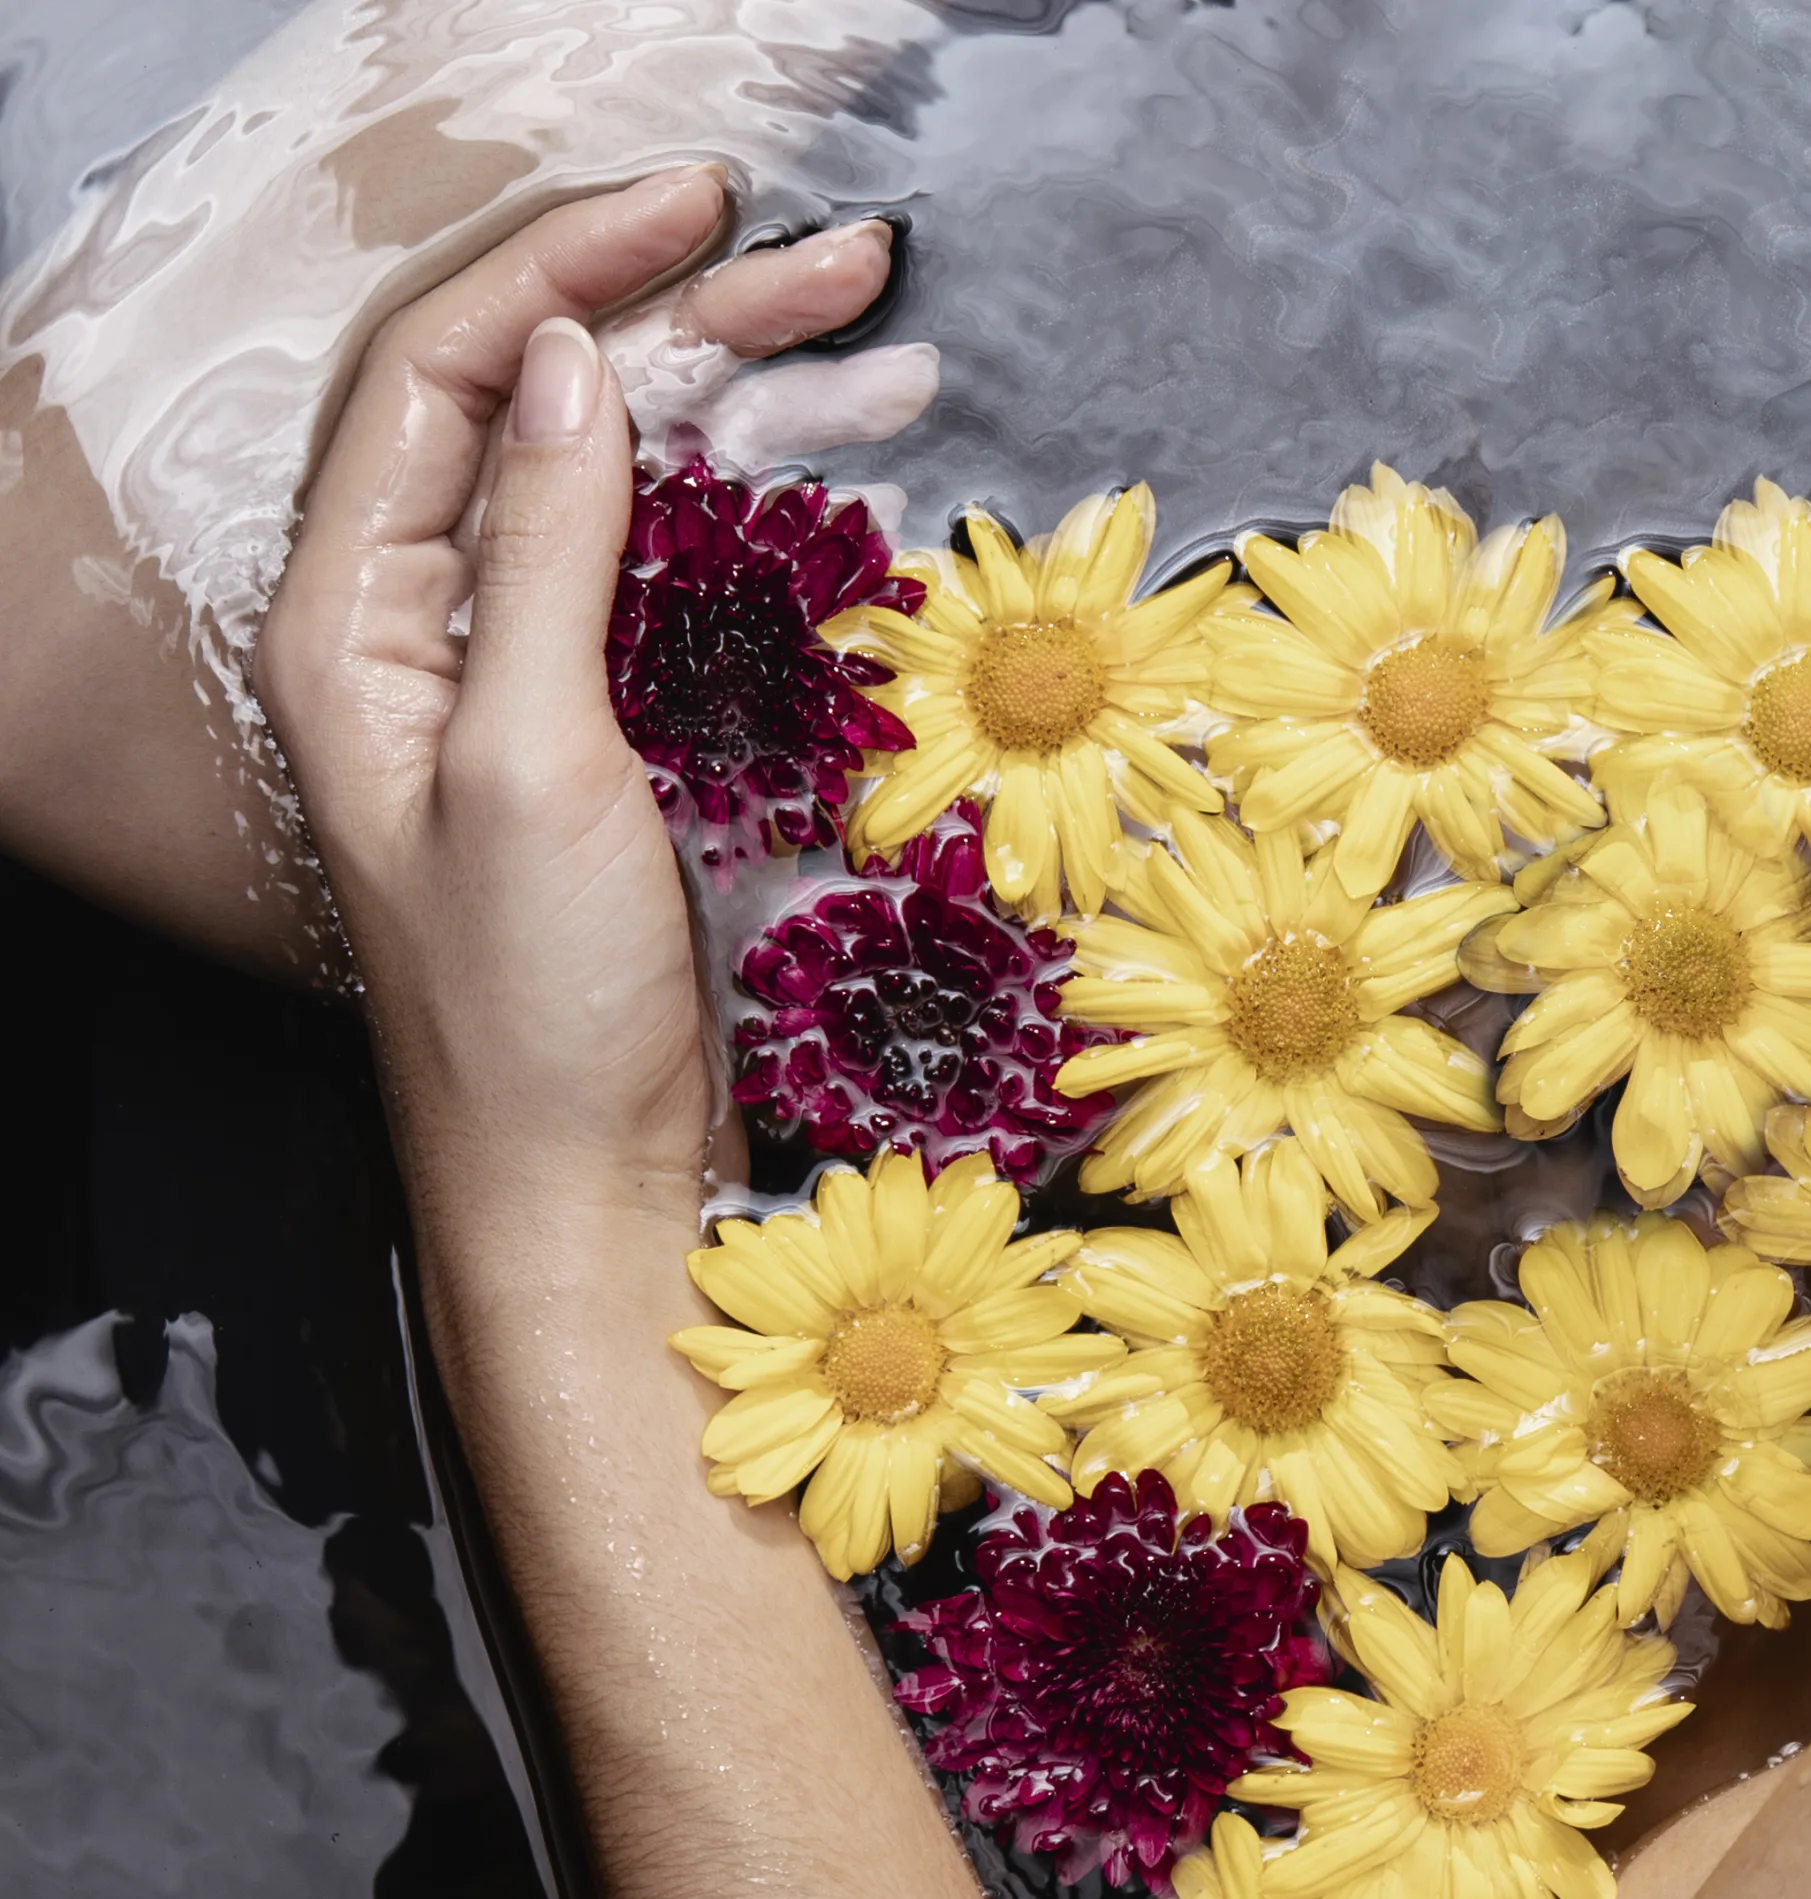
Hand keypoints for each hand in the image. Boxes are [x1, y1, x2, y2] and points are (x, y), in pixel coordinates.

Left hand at [256, 172, 910, 1235]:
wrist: (590, 1195)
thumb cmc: (530, 1017)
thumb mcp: (528, 763)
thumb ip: (544, 552)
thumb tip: (577, 363)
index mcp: (355, 627)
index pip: (445, 379)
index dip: (566, 271)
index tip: (700, 217)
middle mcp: (427, 637)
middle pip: (549, 415)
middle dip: (692, 327)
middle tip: (839, 267)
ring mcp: (526, 688)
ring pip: (630, 492)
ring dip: (753, 414)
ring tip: (882, 356)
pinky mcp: (611, 743)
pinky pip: (680, 588)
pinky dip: (769, 524)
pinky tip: (860, 484)